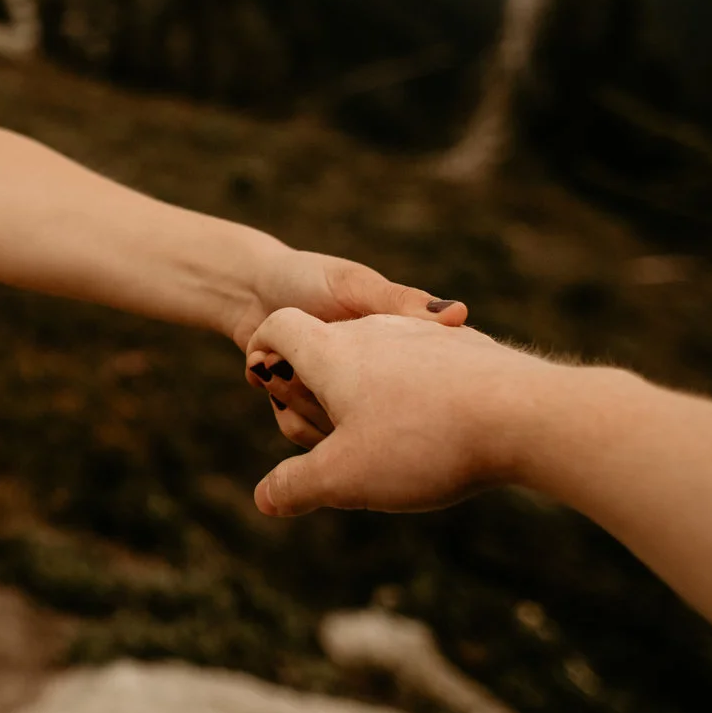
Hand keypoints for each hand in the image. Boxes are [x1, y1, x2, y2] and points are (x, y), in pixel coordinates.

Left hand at [232, 249, 467, 445]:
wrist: (251, 289)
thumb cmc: (308, 277)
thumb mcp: (355, 284)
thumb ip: (398, 300)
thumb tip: (460, 314)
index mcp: (398, 360)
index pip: (421, 392)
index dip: (404, 393)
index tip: (364, 374)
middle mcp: (374, 391)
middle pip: (373, 422)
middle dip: (332, 394)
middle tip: (296, 363)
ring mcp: (339, 408)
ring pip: (335, 435)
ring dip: (300, 398)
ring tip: (275, 362)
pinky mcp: (307, 416)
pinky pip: (301, 432)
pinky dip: (280, 404)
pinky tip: (263, 370)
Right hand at [241, 309, 552, 515]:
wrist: (527, 414)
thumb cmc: (422, 443)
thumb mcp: (344, 477)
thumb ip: (296, 486)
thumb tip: (264, 499)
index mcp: (331, 352)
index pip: (278, 328)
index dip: (263, 350)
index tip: (264, 376)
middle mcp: (373, 330)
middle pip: (327, 346)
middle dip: (317, 385)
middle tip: (329, 436)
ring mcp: (422, 334)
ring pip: (377, 353)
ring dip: (368, 389)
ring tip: (388, 440)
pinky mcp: (467, 346)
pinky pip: (424, 363)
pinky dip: (416, 390)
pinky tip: (439, 429)